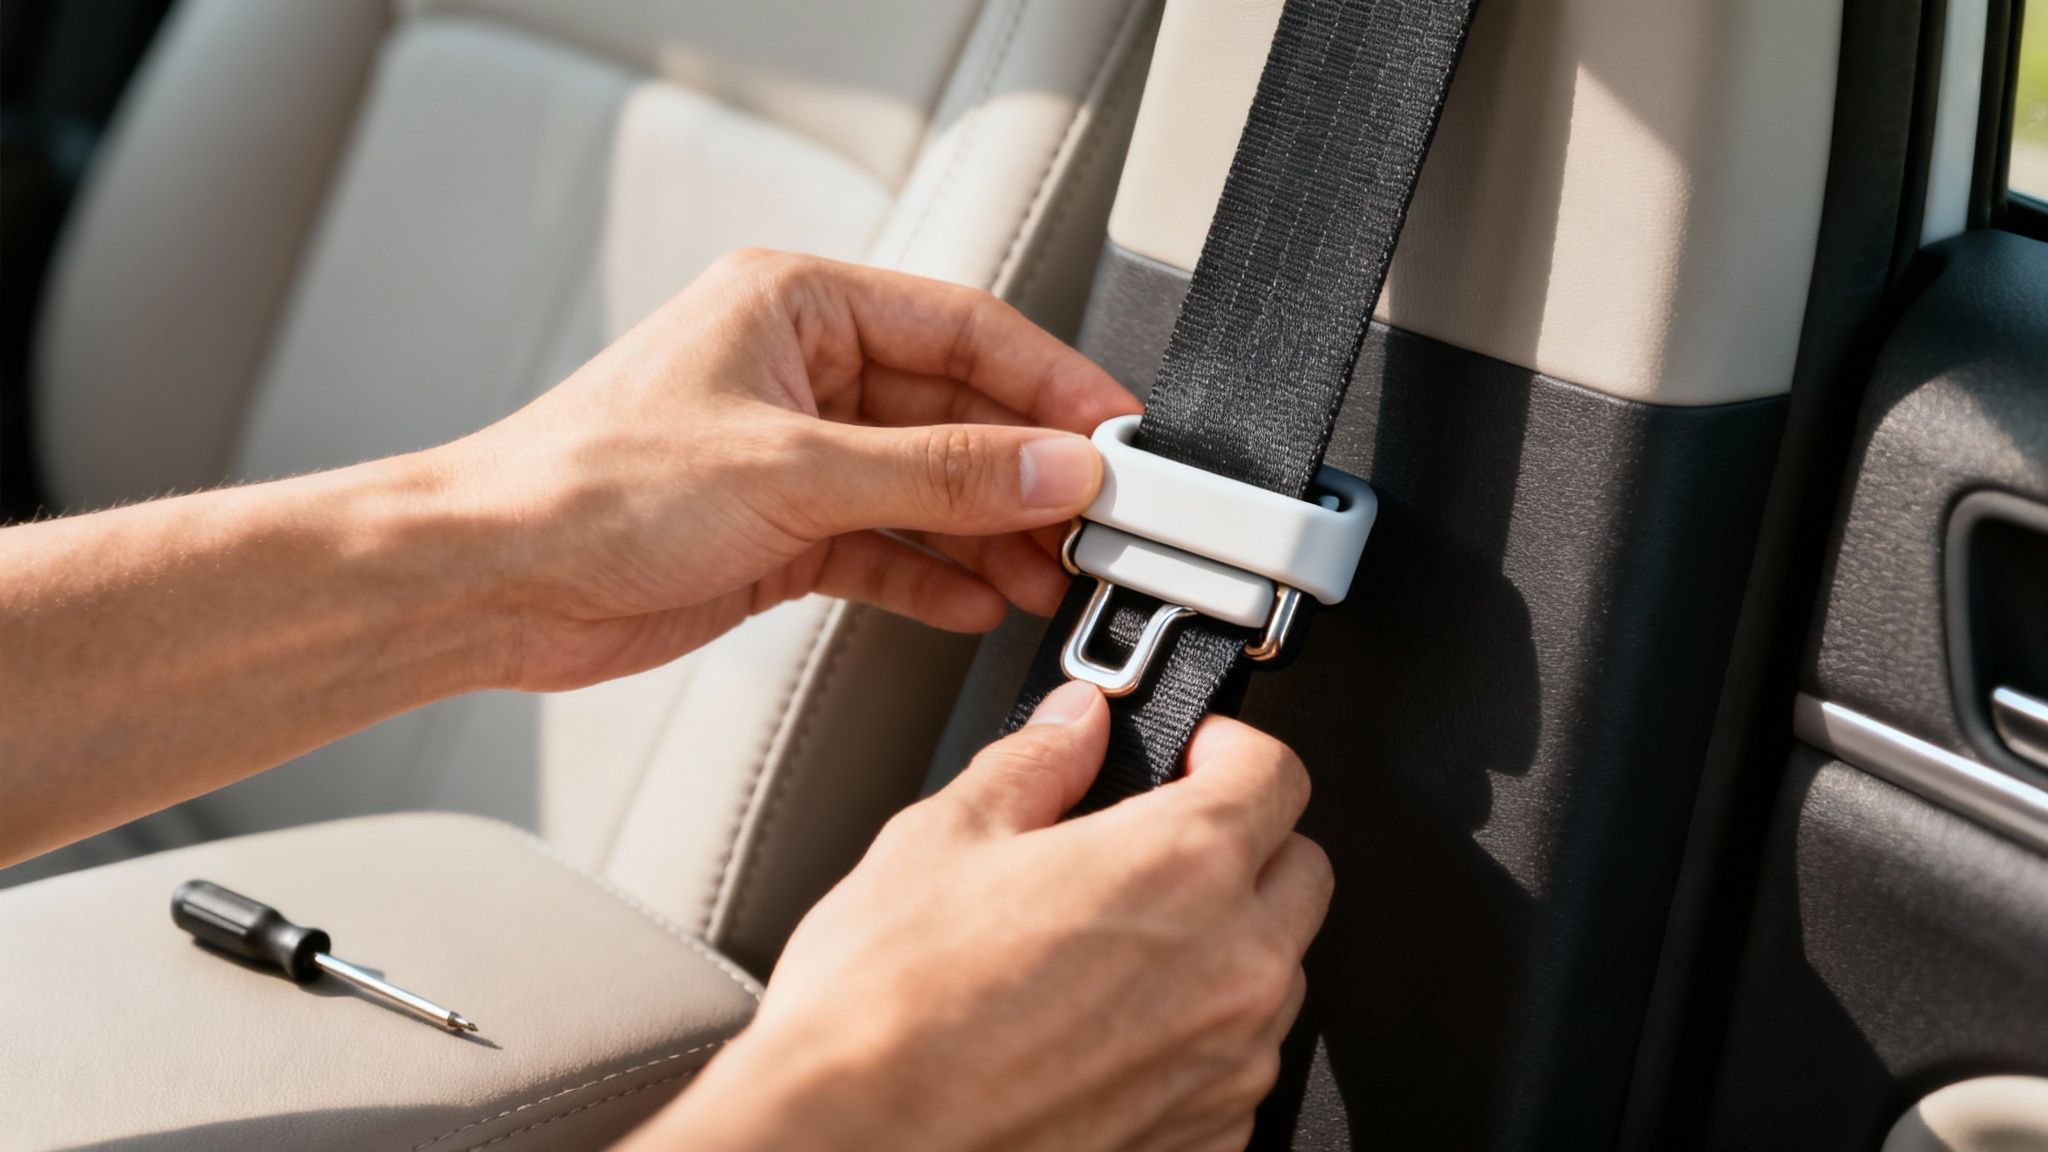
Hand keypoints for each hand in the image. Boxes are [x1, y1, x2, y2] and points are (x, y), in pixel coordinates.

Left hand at [439, 249, 1140, 690]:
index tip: (1116, 433)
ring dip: (988, 535)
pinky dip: (932, 577)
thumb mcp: (792, 471)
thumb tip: (1050, 467)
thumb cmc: (585, 487)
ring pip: (926, 488)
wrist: (490, 582)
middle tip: (1095, 520)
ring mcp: (793, 456)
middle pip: (953, 414)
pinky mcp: (780, 531)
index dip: (1050, 383)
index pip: (962, 329)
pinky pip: (885, 547)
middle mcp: (799, 374)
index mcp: (796, 306)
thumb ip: (938, 473)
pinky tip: (978, 601)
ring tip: (1050, 576)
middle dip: (1024, 473)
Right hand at [627, 681, 1334, 1151]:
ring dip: (1227, 945)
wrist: (852, 1146)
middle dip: (1245, 844)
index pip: (1277, 773)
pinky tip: (1106, 1031)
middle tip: (1157, 842)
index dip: (1230, 749)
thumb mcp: (943, 839)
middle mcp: (1231, 968)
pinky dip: (1197, 1040)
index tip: (1191, 756)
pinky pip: (1237, 1066)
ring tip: (1117, 947)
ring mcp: (1227, 1066)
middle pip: (1301, 872)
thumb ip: (1036, 763)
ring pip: (1278, 974)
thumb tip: (1075, 723)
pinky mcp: (1206, 1140)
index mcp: (1181, 865)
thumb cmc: (884, 1010)